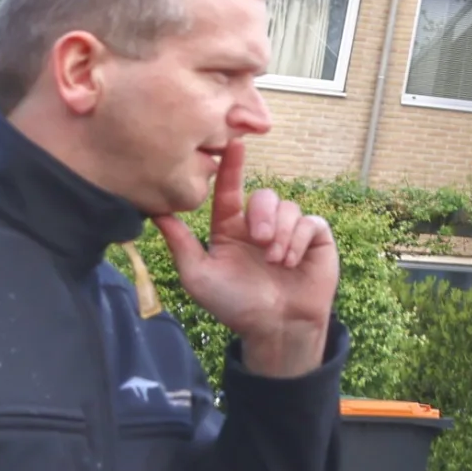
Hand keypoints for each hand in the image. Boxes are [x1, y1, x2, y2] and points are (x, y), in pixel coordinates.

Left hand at [153, 139, 337, 380]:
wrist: (275, 326)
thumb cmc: (233, 305)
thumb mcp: (199, 275)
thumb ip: (180, 243)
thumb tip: (155, 212)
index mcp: (231, 230)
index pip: (231, 192)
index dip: (232, 168)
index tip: (233, 143)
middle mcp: (260, 225)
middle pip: (264, 197)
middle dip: (263, 215)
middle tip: (260, 240)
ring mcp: (290, 231)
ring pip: (288, 208)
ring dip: (280, 235)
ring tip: (275, 260)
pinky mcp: (316, 238)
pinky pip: (310, 223)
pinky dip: (298, 241)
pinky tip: (290, 261)